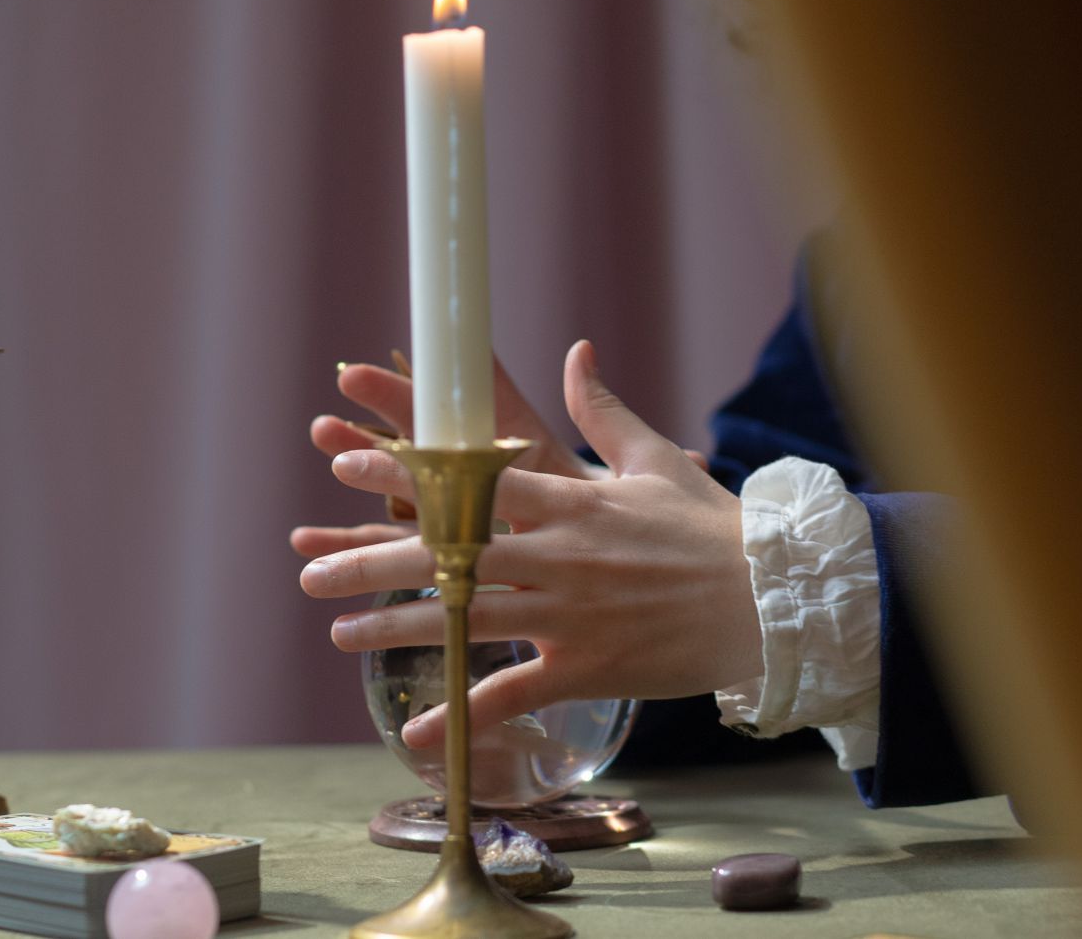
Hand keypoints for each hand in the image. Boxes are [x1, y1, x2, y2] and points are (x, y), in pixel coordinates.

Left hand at [296, 340, 761, 748]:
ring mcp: (569, 614)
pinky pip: (512, 693)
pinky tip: (417, 731)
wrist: (770, 599)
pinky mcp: (587, 667)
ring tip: (337, 633)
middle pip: (448, 556)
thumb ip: (601, 410)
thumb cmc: (712, 525)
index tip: (348, 463)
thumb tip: (575, 352)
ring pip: (466, 621)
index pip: (472, 481)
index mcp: (569, 499)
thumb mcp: (655, 458)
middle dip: (372, 563)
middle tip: (311, 572)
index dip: (407, 473)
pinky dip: (464, 714)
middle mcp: (558, 555)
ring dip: (394, 629)